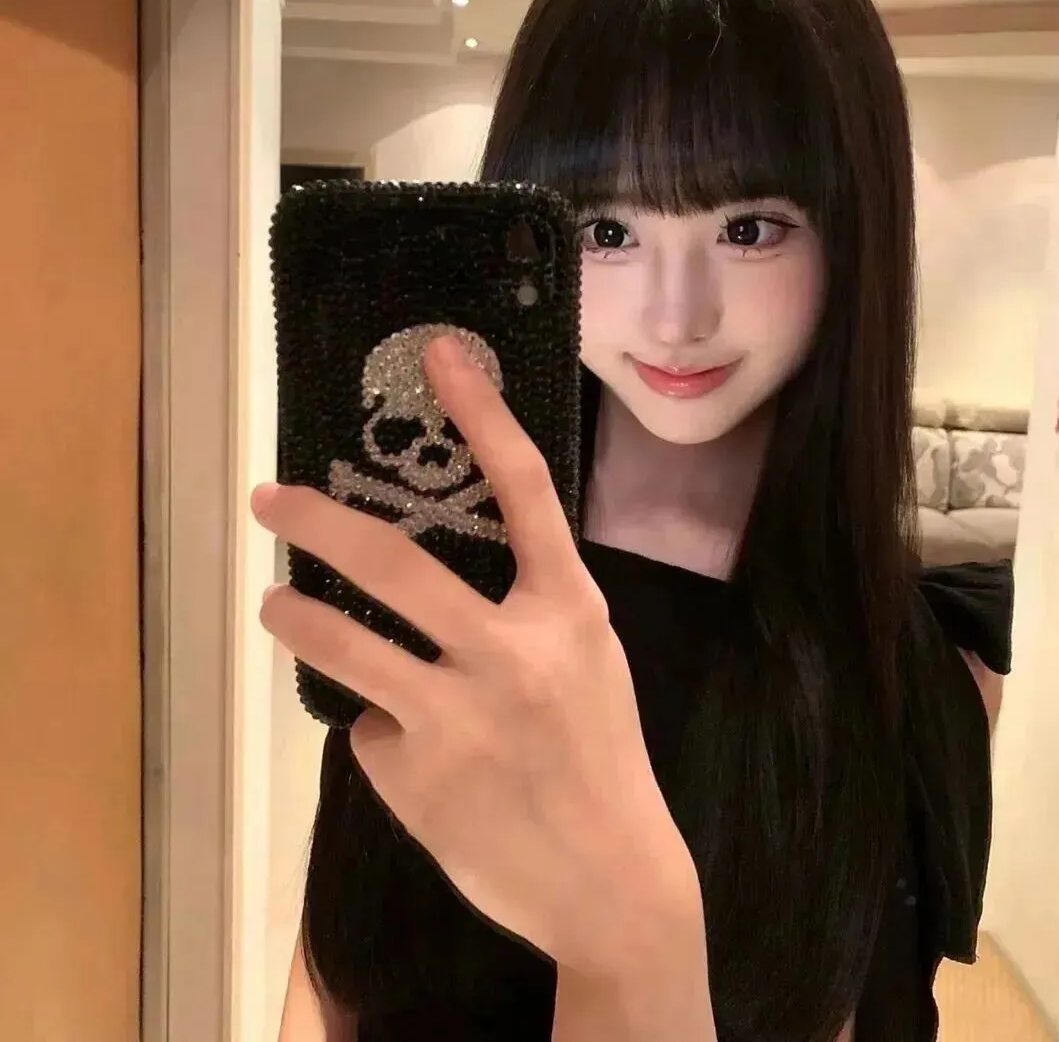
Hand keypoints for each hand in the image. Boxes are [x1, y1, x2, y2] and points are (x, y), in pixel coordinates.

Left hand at [253, 336, 699, 975]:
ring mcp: (457, 716)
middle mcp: (512, 651)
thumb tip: (433, 596)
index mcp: (568, 612)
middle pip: (394, 561)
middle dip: (318, 520)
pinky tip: (418, 762)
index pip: (524, 489)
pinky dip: (382, 733)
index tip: (439, 354)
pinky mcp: (413, 774)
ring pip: (344, 644)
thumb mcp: (588, 666)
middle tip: (269, 498)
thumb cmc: (602, 763)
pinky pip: (372, 730)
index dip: (481, 413)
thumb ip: (528, 619)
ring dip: (296, 620)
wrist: (611, 882)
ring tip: (275, 606)